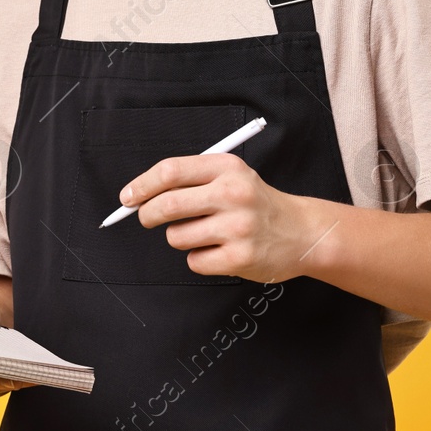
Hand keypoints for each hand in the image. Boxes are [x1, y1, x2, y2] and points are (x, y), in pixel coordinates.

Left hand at [126, 153, 328, 283]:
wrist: (302, 231)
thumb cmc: (257, 203)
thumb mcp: (232, 176)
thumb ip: (190, 180)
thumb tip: (139, 196)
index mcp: (226, 168)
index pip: (170, 171)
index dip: (142, 186)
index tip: (128, 197)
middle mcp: (233, 194)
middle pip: (167, 205)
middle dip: (147, 215)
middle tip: (148, 218)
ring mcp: (238, 227)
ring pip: (177, 236)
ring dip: (180, 238)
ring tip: (204, 234)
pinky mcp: (240, 257)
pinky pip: (194, 261)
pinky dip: (199, 259)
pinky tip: (219, 250)